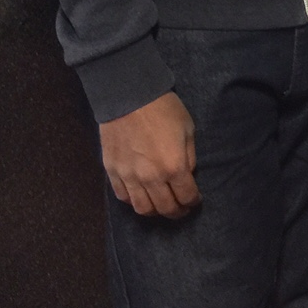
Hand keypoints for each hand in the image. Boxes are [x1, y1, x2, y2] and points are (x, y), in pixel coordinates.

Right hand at [99, 91, 200, 218]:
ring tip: (161, 205)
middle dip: (177, 212)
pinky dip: (133, 201)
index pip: (186, 197)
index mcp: (174, 166)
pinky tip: (141, 194)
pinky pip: (123, 197)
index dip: (193, 202)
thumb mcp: (187, 129)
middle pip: (165, 208)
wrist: (129, 95)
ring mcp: (129, 176)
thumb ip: (189, 157)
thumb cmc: (163, 109)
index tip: (195, 200)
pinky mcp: (112, 171)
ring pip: (142, 209)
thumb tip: (186, 175)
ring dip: (155, 211)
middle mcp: (151, 177)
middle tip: (181, 208)